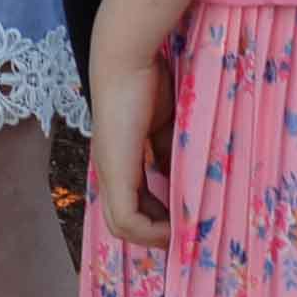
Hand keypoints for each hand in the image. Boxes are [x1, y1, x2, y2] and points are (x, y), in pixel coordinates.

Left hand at [85, 0, 178, 248]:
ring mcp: (110, 174)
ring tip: (183, 235)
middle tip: (186, 236)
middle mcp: (109, 171)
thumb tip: (186, 174)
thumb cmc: (147, 81)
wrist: (126, 60)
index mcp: (120, 159)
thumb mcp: (166, 124)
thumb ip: (170, 149)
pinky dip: (150, 230)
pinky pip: (127, 219)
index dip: (157, 217)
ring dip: (154, 234)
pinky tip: (175, 226)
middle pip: (123, 222)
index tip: (185, 220)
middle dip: (155, 233)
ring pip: (122, 226)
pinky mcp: (116, 173)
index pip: (132, 203)